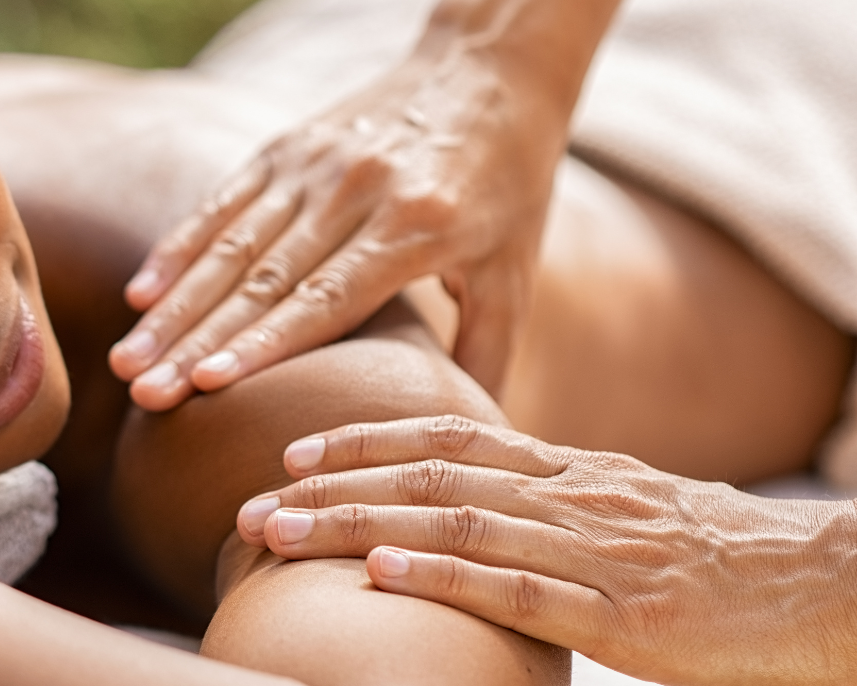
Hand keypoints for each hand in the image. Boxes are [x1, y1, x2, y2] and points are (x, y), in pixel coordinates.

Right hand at [110, 47, 564, 411]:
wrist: (489, 65)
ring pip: (230, 245)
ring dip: (174, 307)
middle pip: (262, 279)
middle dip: (196, 340)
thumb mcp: (512, 269)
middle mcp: (357, 191)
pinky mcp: (290, 144)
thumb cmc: (509, 182)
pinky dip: (179, 248)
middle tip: (143, 392)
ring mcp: (316, 162)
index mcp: (417, 227)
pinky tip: (141, 294)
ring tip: (127, 360)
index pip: (326, 298)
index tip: (207, 385)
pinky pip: (224, 203)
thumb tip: (468, 444)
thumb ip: (486, 352)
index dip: (263, 343)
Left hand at [235, 416, 856, 685]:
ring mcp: (594, 551)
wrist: (823, 585)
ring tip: (280, 533)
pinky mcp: (624, 614)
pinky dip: (443, 577)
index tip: (295, 450)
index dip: (364, 442)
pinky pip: (518, 587)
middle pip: (429, 477)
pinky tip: (382, 572)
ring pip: (455, 524)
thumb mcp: (622, 512)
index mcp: (567, 470)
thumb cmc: (715, 557)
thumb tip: (468, 511)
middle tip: (253, 501)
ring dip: (356, 526)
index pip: (447, 438)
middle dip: (332, 487)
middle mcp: (569, 495)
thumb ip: (547, 505)